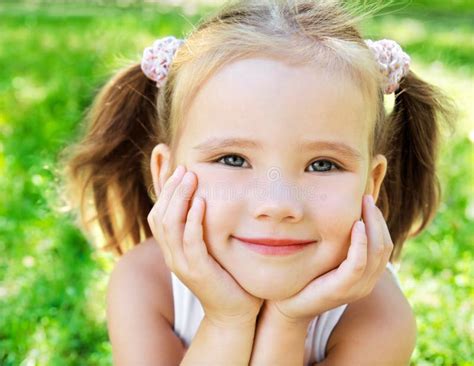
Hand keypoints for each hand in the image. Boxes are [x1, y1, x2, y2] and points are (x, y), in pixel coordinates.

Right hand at [147, 165, 262, 326]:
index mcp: (172, 250)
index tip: (179, 170)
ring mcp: (182, 265)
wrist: (234, 312)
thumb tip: (207, 201)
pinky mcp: (198, 271)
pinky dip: (193, 220)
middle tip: (185, 169)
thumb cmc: (226, 276)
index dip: (165, 192)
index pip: (157, 215)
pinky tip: (201, 203)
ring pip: (170, 226)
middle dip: (171, 190)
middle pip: (159, 216)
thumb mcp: (209, 249)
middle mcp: (171, 256)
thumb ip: (202, 230)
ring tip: (192, 178)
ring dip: (180, 199)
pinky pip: (190, 241)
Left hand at [262, 194, 393, 325]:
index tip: (367, 201)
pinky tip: (356, 225)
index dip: (378, 221)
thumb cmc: (305, 278)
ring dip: (372, 224)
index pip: (384, 245)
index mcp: (366, 276)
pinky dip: (360, 243)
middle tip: (366, 198)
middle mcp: (367, 283)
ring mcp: (356, 288)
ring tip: (364, 204)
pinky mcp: (342, 289)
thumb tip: (339, 215)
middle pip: (384, 246)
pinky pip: (358, 263)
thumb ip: (338, 244)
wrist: (287, 306)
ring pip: (377, 252)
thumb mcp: (327, 259)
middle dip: (377, 218)